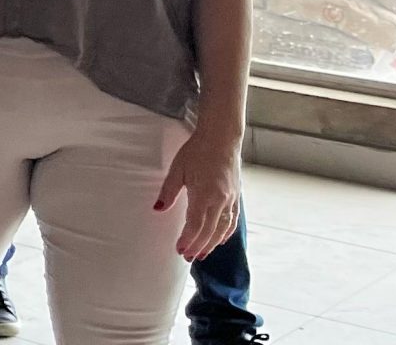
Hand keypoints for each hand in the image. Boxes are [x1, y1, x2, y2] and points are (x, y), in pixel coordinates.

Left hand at [156, 126, 241, 260]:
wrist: (222, 138)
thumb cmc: (197, 151)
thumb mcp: (178, 169)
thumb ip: (168, 191)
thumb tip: (158, 209)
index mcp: (205, 194)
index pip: (195, 225)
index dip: (188, 240)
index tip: (179, 250)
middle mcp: (221, 200)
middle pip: (210, 231)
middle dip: (198, 246)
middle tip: (188, 257)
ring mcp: (231, 199)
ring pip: (223, 229)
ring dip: (212, 243)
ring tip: (202, 253)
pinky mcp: (237, 196)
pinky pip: (232, 220)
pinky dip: (226, 232)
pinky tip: (220, 239)